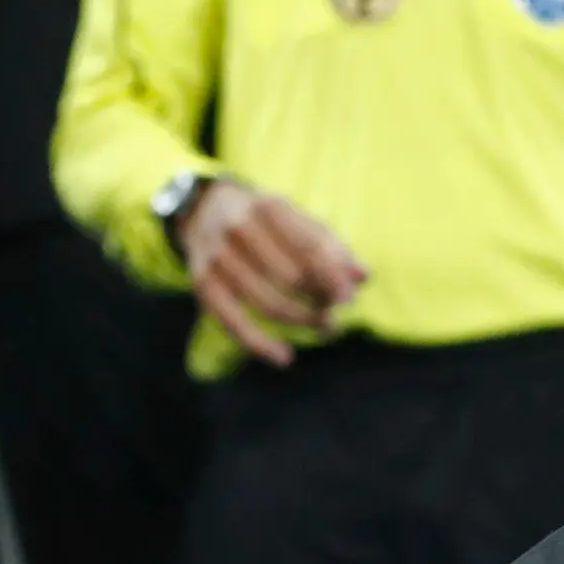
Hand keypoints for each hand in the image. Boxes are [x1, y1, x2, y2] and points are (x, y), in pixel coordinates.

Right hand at [175, 178, 365, 367]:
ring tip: (324, 327)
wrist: (200, 208)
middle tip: (333, 314)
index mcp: (268, 206)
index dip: (332, 276)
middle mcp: (239, 228)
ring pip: (268, 302)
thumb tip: (363, 277)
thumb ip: (328, 245)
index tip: (348, 298)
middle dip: (319, 300)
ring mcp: (218, 257)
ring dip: (302, 321)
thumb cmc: (261, 218)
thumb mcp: (293, 218)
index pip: (309, 247)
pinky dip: (260, 345)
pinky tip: (284, 357)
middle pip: (291, 276)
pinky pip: (234, 323)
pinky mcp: (202, 284)